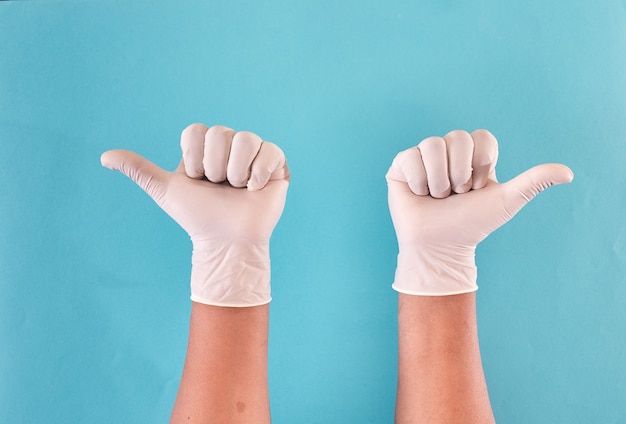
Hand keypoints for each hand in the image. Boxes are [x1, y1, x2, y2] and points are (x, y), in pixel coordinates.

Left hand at [101, 123, 289, 305]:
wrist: (227, 242)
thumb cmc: (199, 218)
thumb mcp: (166, 191)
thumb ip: (140, 171)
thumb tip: (104, 157)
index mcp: (207, 148)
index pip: (197, 130)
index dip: (194, 157)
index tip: (197, 179)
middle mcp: (231, 146)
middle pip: (221, 133)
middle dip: (216, 167)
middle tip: (219, 187)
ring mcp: (255, 153)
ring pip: (245, 139)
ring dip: (236, 172)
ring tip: (238, 189)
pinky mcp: (277, 163)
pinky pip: (270, 150)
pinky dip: (259, 173)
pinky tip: (254, 189)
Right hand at [386, 129, 572, 295]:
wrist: (440, 247)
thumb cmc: (472, 225)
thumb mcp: (506, 201)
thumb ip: (533, 182)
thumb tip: (569, 173)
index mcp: (471, 156)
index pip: (481, 137)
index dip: (482, 162)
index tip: (478, 187)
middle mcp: (447, 152)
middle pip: (456, 137)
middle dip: (460, 172)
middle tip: (457, 194)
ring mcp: (423, 157)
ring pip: (432, 145)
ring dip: (439, 179)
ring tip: (437, 197)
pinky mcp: (401, 166)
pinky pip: (410, 157)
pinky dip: (419, 181)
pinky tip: (420, 194)